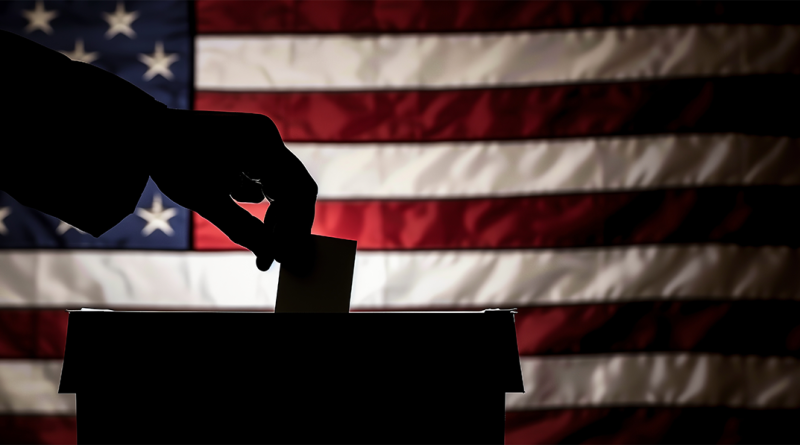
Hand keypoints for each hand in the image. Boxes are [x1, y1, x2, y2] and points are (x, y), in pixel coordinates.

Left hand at [149, 110, 317, 271]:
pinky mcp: (249, 144)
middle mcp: (267, 137)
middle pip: (296, 188)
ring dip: (272, 212)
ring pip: (281, 184)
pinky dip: (255, 195)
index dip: (294, 227)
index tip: (282, 256)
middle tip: (273, 253)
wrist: (140, 130)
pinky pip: (265, 176)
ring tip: (252, 232)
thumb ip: (243, 230)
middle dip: (286, 222)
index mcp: (262, 144)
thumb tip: (273, 257)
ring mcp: (259, 139)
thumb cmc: (171, 161)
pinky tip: (227, 197)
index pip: (299, 192)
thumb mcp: (206, 201)